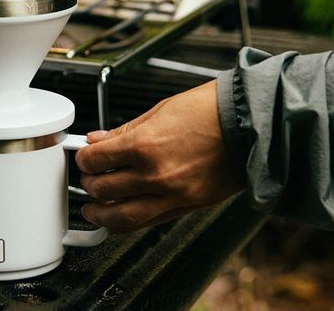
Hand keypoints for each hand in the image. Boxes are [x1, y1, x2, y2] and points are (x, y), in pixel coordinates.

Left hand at [74, 80, 243, 231]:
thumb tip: (99, 140)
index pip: (95, 160)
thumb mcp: (159, 111)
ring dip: (101, 215)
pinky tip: (119, 218)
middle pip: (104, 189)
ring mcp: (173, 195)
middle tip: (87, 178)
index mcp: (144, 146)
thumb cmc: (210, 111)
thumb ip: (124, 131)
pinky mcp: (188, 206)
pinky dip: (129, 223)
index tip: (83, 157)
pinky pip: (149, 222)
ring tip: (92, 209)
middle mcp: (156, 175)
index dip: (83, 159)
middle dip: (88, 184)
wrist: (250, 125)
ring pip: (123, 217)